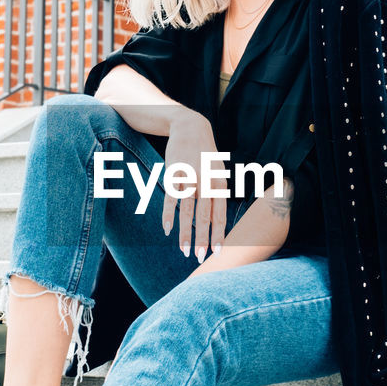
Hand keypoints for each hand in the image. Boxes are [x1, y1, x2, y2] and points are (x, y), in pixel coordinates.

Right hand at [162, 110, 228, 261]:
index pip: (220, 215)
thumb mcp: (217, 173)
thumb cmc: (205, 155)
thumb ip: (216, 196)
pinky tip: (166, 229)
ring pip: (187, 210)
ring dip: (185, 233)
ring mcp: (190, 177)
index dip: (219, 235)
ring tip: (183, 251)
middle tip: (199, 258)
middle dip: (202, 239)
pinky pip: (171, 198)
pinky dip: (168, 214)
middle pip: (204, 217)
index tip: (217, 253)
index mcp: (220, 184)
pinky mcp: (174, 173)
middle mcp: (207, 182)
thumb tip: (216, 222)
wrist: (190, 126)